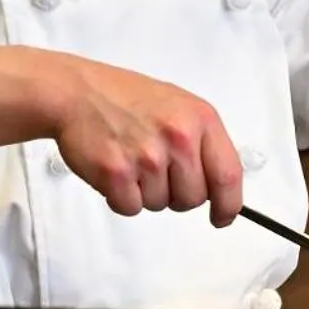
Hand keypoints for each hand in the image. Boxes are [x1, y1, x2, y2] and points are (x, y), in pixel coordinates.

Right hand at [45, 54, 244, 226]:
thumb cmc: (129, 99)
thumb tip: (220, 187)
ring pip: (160, 204)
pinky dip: (121, 197)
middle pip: (194, 198)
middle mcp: (178, 137)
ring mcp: (147, 156)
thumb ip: (204, 143)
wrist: (80, 92)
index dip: (228, 204)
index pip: (228, 175)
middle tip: (157, 169)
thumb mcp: (181, 107)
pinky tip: (116, 169)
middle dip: (177, 194)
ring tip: (132, 159)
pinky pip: (130, 208)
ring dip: (146, 192)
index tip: (222, 216)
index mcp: (201, 119)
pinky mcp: (116, 172)